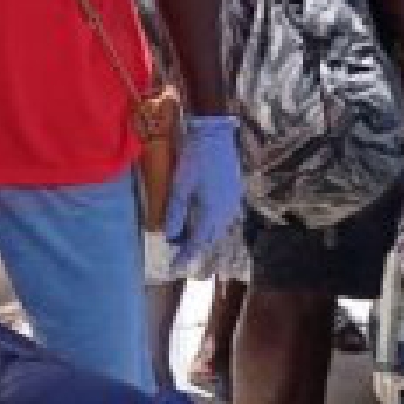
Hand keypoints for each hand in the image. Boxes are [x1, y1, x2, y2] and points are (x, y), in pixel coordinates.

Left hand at [163, 114, 242, 271]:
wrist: (215, 135)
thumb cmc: (195, 160)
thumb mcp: (179, 187)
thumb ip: (175, 213)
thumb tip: (169, 236)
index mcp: (212, 212)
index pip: (197, 242)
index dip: (185, 256)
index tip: (174, 268)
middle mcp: (226, 211)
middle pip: (209, 238)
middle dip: (193, 248)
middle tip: (179, 256)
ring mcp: (233, 202)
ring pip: (217, 228)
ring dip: (203, 236)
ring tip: (187, 240)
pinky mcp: (234, 193)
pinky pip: (223, 216)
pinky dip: (211, 223)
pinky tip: (202, 220)